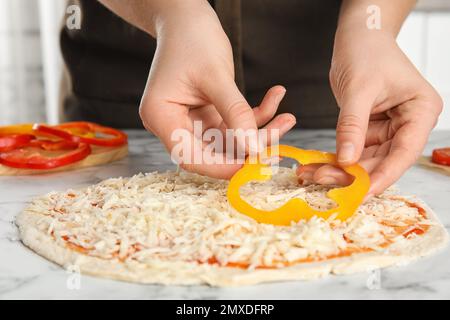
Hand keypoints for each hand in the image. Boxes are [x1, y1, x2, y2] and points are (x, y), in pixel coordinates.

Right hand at [139, 1, 294, 178]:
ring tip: (287, 117)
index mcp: (161, 117)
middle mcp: (173, 123)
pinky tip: (276, 98)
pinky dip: (256, 115)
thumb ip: (235, 113)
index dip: (223, 167)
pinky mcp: (207, 113)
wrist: (186, 17)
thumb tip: (255, 148)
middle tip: (280, 140)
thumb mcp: (216, 76)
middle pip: (213, 152)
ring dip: (259, 131)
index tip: (256, 164)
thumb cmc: (192, 38)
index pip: (191, 157)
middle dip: (249, 147)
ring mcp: (191, 120)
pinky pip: (234, 123)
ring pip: (229, 139)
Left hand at [297, 31, 442, 194]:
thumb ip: (352, 125)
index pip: (404, 152)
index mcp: (420, 111)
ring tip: (312, 174)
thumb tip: (346, 160)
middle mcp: (408, 124)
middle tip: (322, 180)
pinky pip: (353, 150)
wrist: (359, 37)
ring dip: (340, 170)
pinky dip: (335, 158)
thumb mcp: (359, 89)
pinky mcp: (370, 129)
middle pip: (383, 160)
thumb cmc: (366, 52)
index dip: (383, 176)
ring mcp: (389, 128)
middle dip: (353, 174)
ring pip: (366, 159)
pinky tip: (316, 165)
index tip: (361, 192)